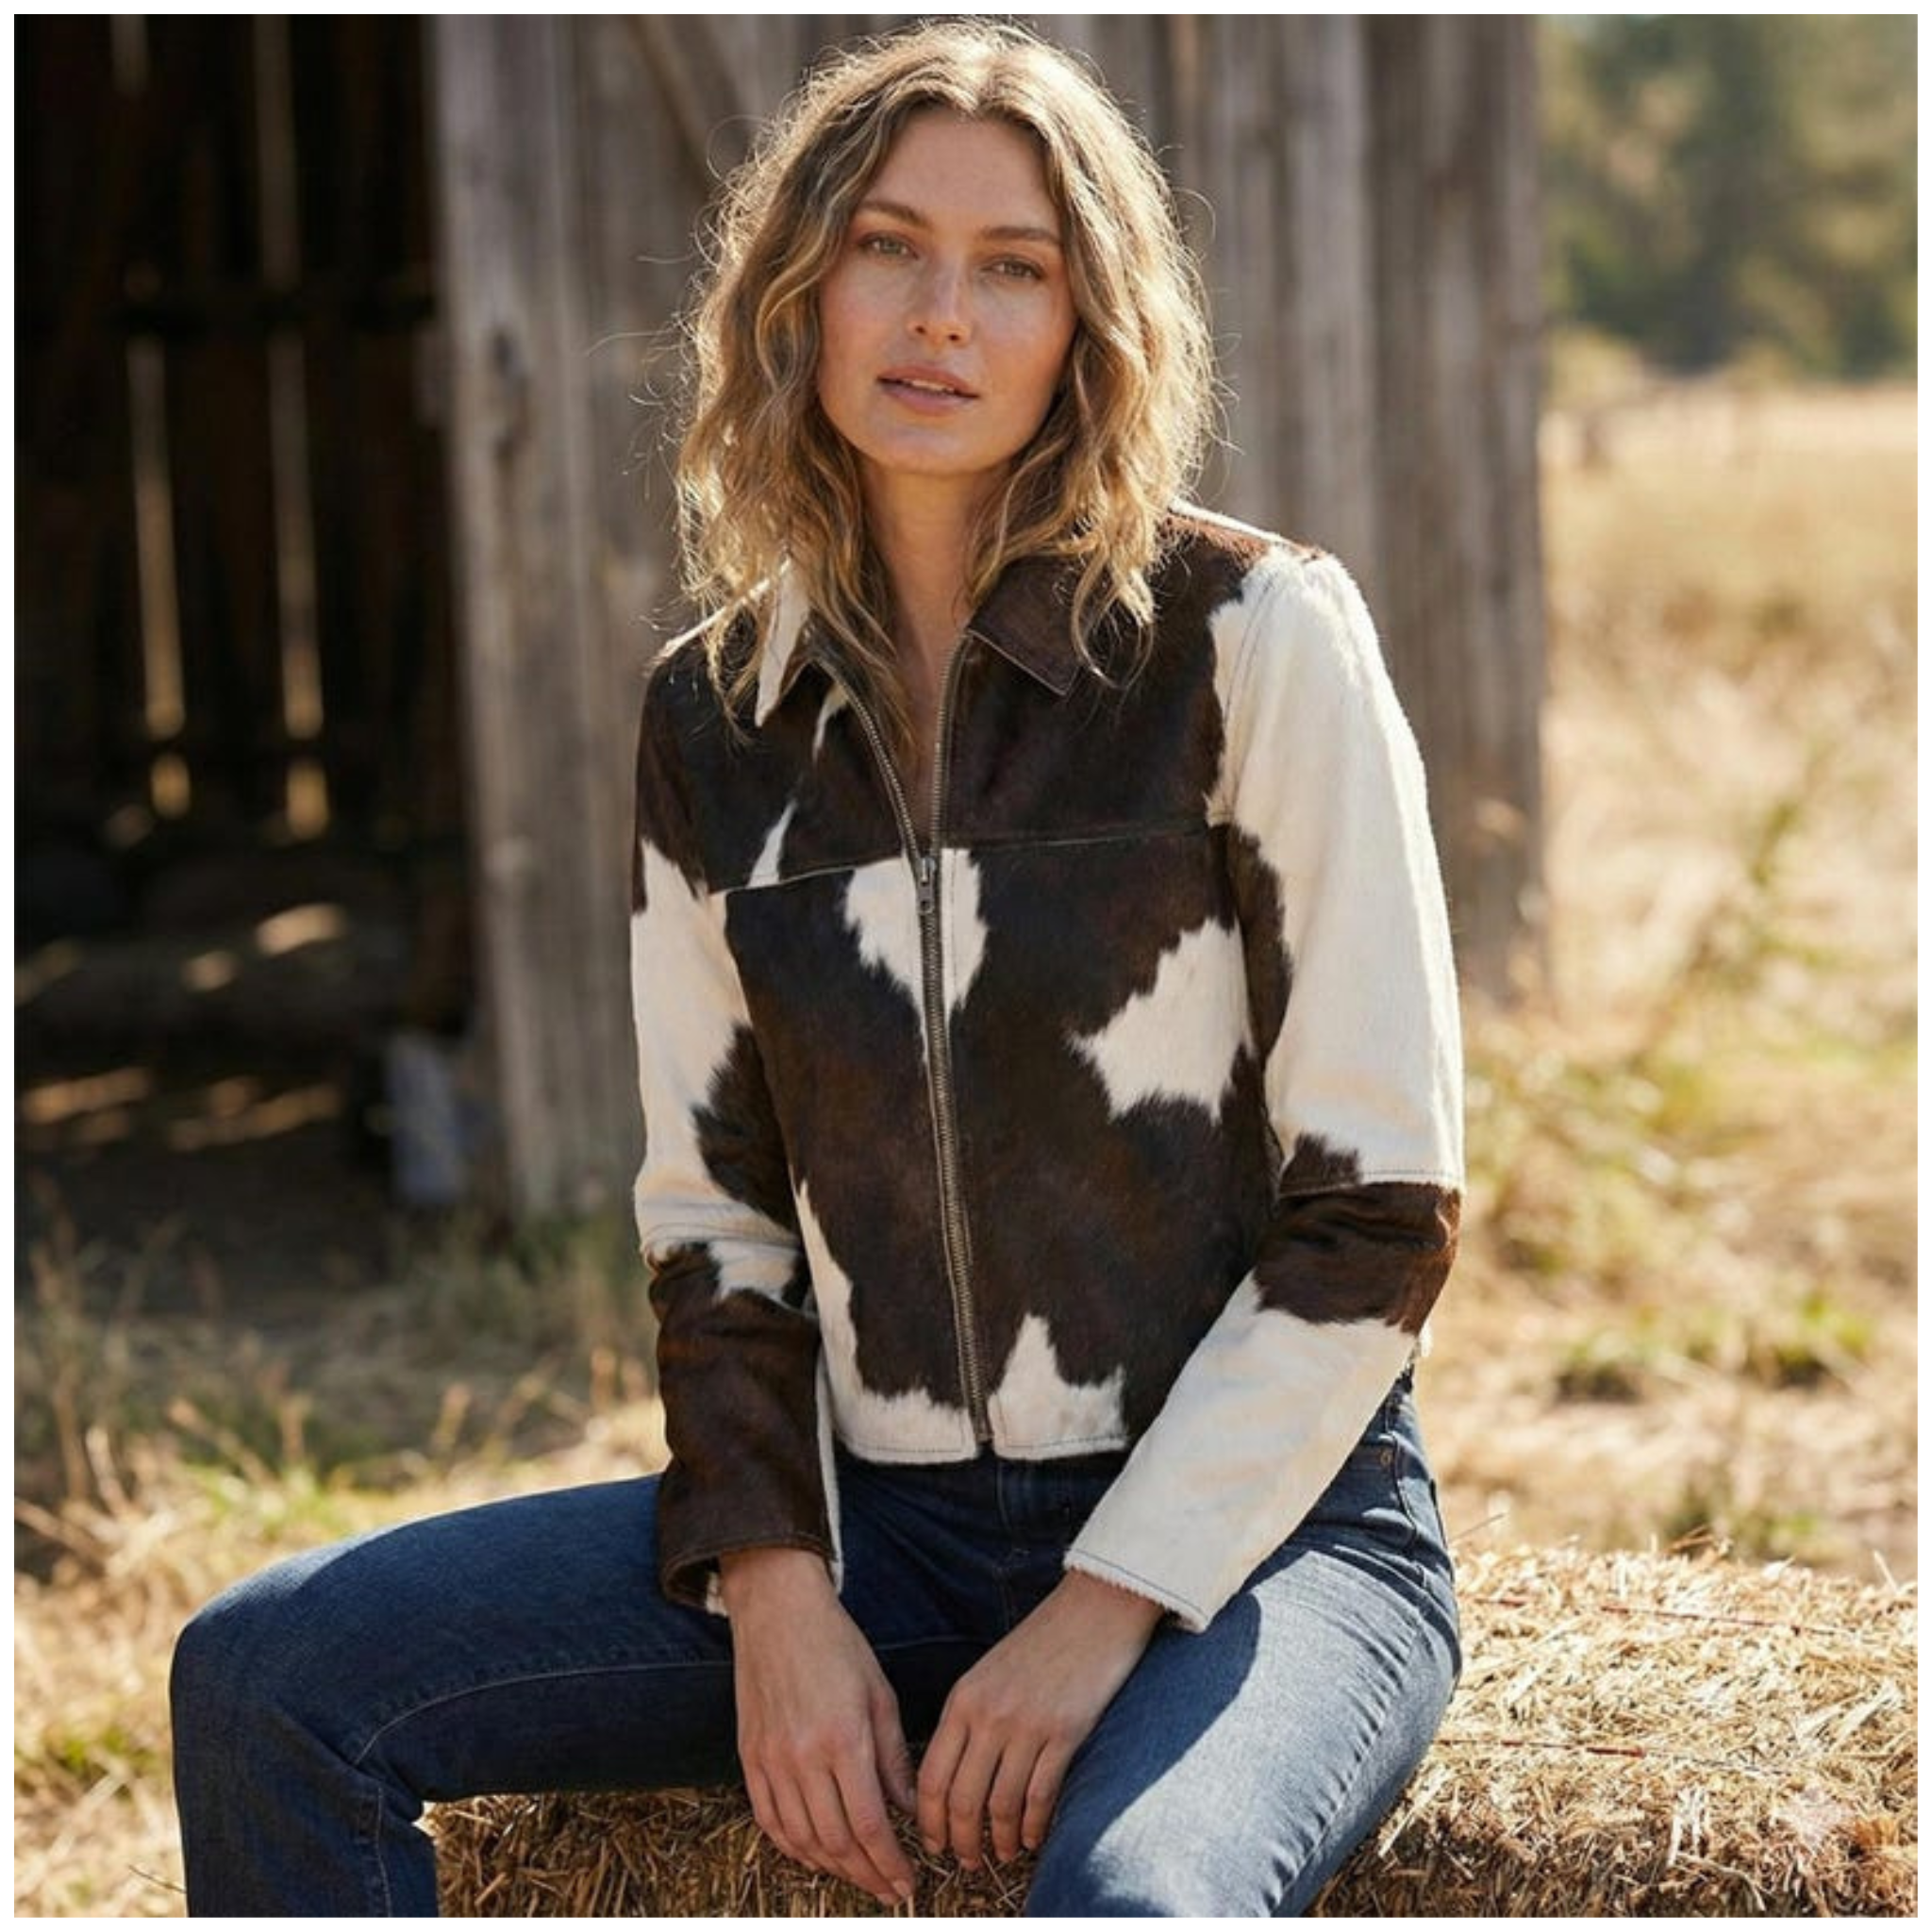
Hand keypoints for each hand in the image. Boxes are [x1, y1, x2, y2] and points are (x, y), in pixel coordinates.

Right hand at [721, 1548, 917, 1906]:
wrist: (779, 1612)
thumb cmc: (837, 1646)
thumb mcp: (879, 1695)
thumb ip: (894, 1758)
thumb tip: (911, 1810)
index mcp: (844, 1740)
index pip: (871, 1825)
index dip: (890, 1864)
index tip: (908, 1884)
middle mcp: (804, 1758)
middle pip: (837, 1842)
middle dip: (868, 1875)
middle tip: (890, 1891)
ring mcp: (771, 1761)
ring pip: (803, 1840)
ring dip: (834, 1868)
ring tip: (860, 1877)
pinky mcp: (749, 1758)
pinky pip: (769, 1821)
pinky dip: (793, 1848)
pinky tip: (815, 1856)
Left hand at [917, 1570, 1162, 1867]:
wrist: (1094, 1608)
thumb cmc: (1042, 1641)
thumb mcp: (989, 1674)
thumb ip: (969, 1718)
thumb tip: (955, 1777)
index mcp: (962, 1700)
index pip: (931, 1777)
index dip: (929, 1822)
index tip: (934, 1845)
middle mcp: (988, 1716)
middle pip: (961, 1800)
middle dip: (960, 1841)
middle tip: (967, 1862)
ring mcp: (1026, 1726)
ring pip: (1000, 1806)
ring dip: (998, 1840)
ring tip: (1001, 1854)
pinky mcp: (1064, 1733)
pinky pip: (1039, 1796)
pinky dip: (1032, 1827)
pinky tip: (1032, 1838)